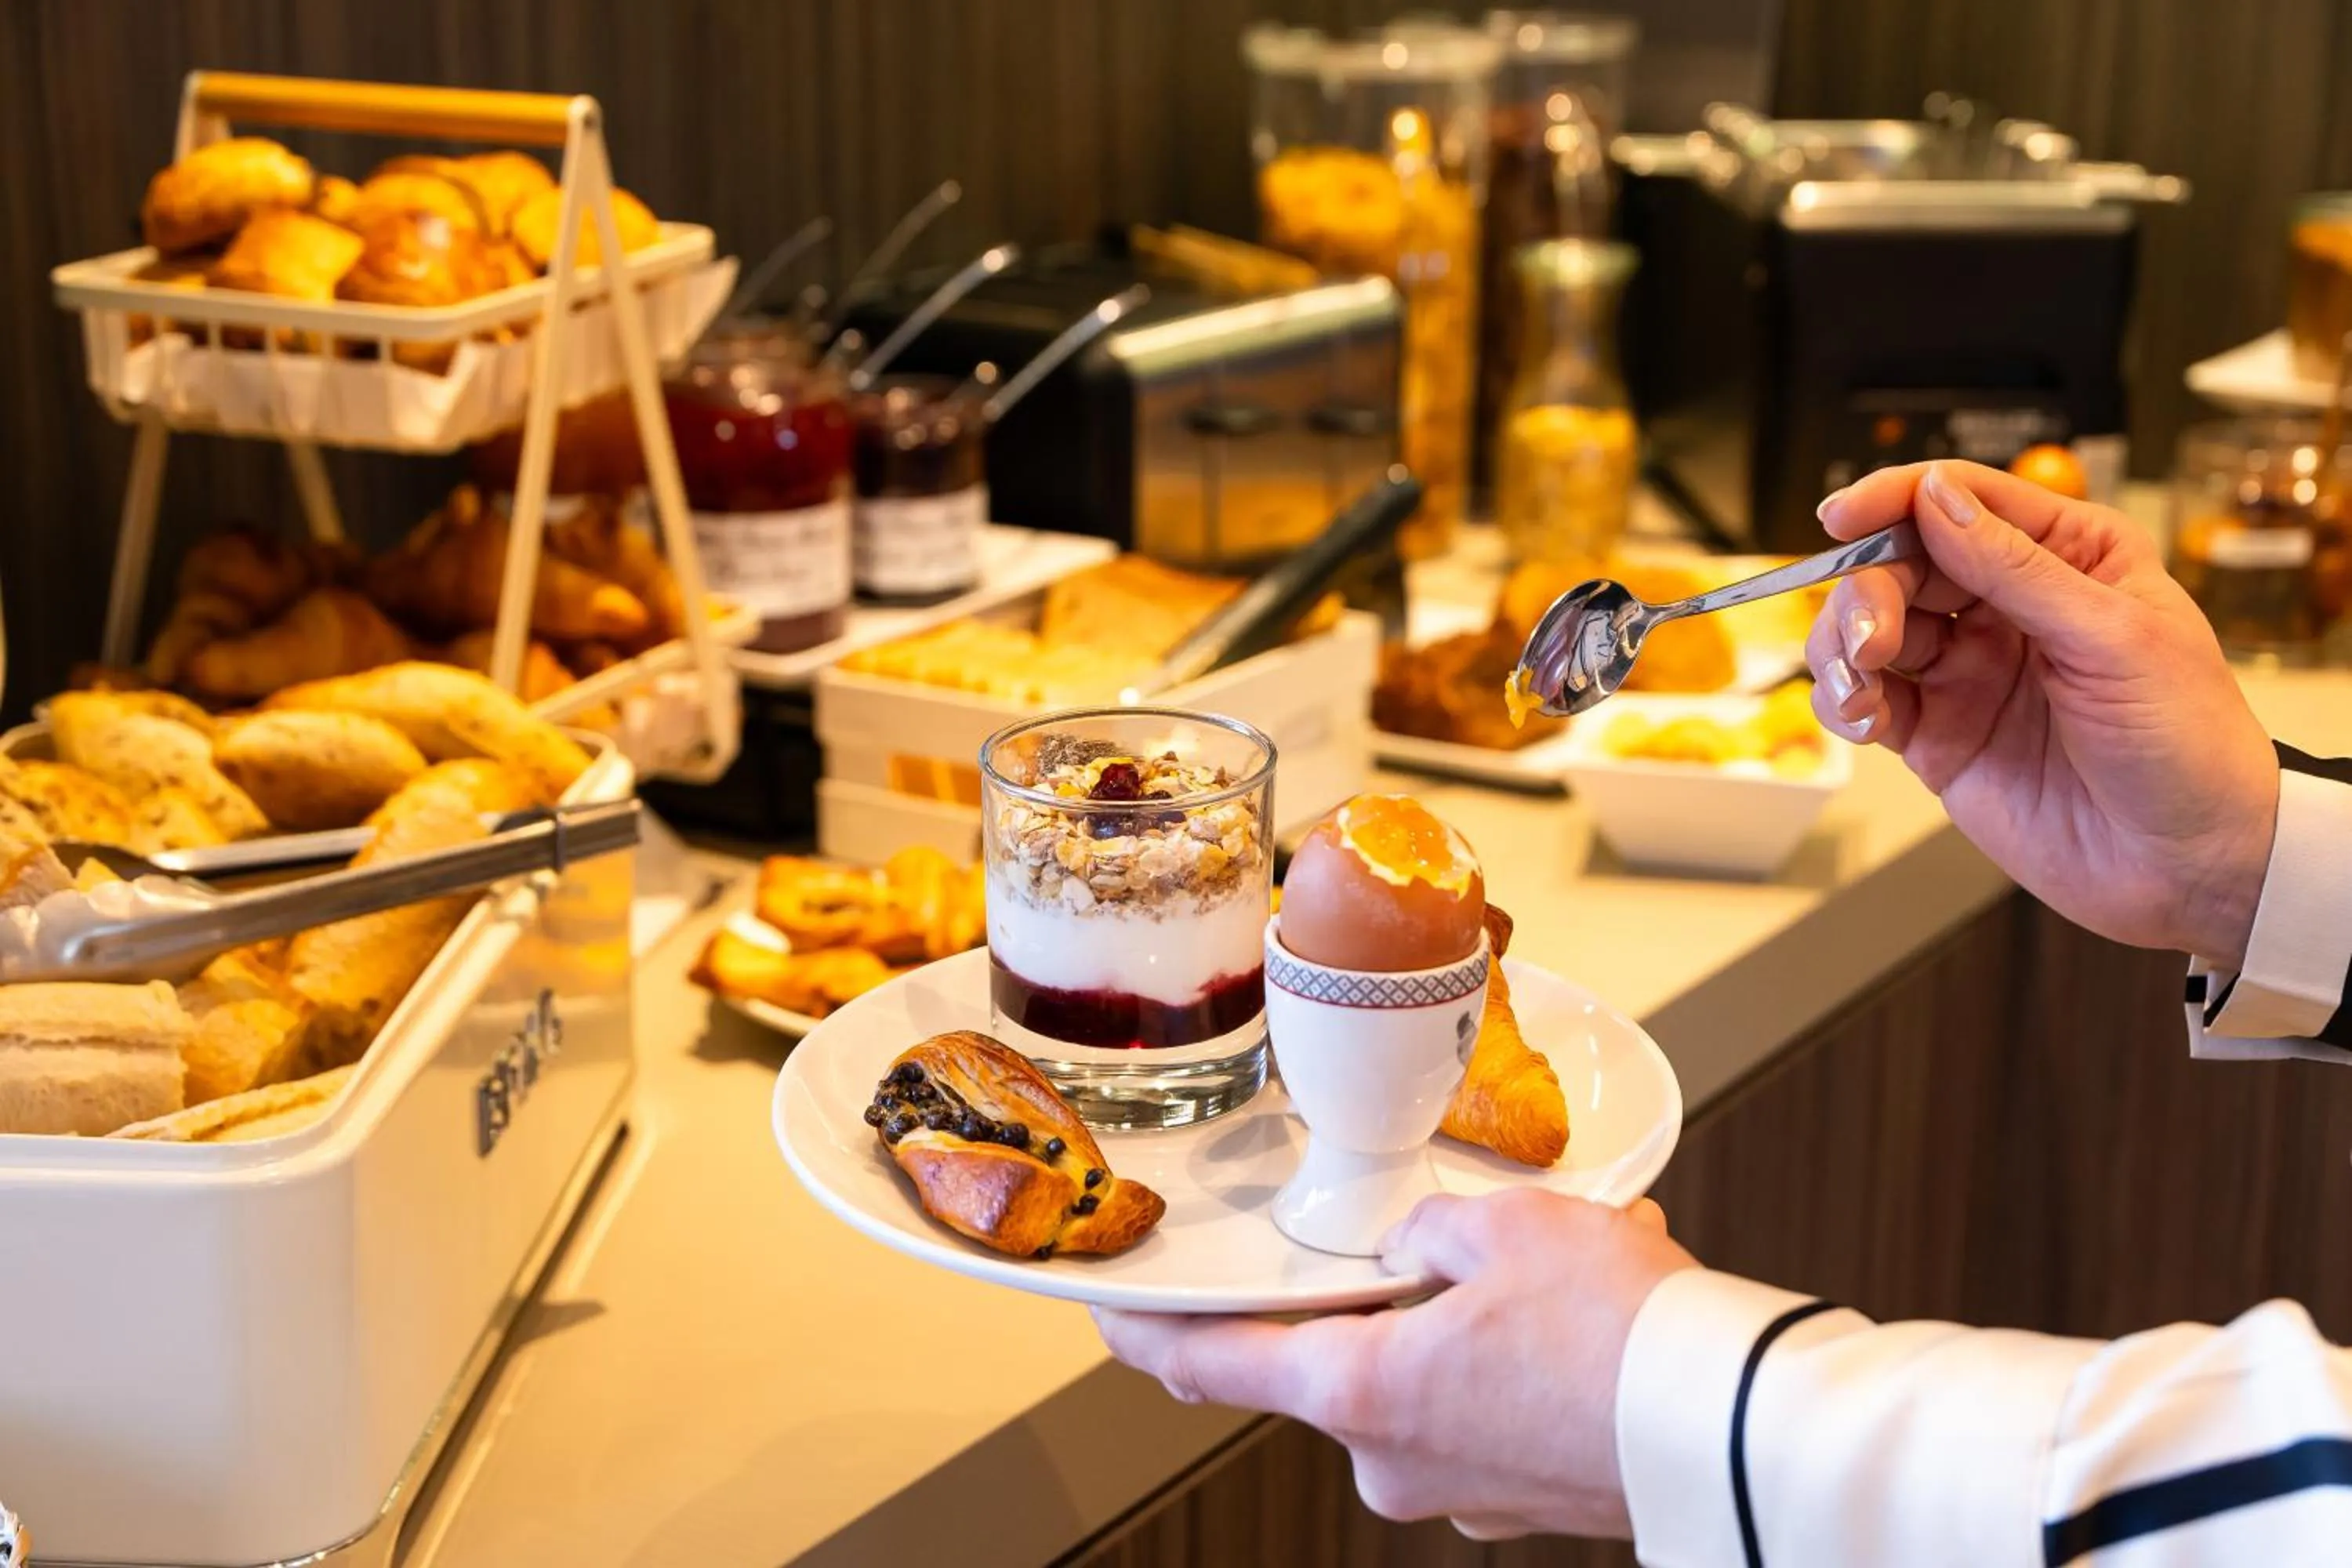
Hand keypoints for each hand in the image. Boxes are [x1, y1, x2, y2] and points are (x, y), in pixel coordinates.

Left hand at [1093, 1191, 1694, 1539]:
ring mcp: (1459, 1491)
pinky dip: (1520, 1354)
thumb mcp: (1504, 1228)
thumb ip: (1432, 1229)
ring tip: (1558, 1256)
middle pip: (1341, 1360)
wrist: (1734, 1424)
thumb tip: (1429, 1246)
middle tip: (1442, 1233)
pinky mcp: (1522, 1498)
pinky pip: (1491, 1405)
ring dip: (1470, 1316)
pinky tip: (1586, 1307)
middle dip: (1385, 1293)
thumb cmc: (1617, 1332)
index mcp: (1360, 1396)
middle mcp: (1393, 1462)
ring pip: (1427, 1376)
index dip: (1150, 1334)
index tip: (1108, 1313)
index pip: (1213, 1366)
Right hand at [1810, 461, 2279, 967]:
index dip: (1895, 501)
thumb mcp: (2113, 638)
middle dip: (1867, 591)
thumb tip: (1935, 498)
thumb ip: (2016, 567)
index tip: (1843, 521)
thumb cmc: (2186, 743)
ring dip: (1842, 647)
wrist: (2189, 865)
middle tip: (1870, 640)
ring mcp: (1967, 670)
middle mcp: (2008, 603)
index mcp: (2067, 554)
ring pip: (1869, 628)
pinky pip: (1866, 699)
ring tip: (1860, 685)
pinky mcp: (1938, 733)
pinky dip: (1844, 700)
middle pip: (1901, 563)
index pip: (1961, 501)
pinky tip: (1861, 715)